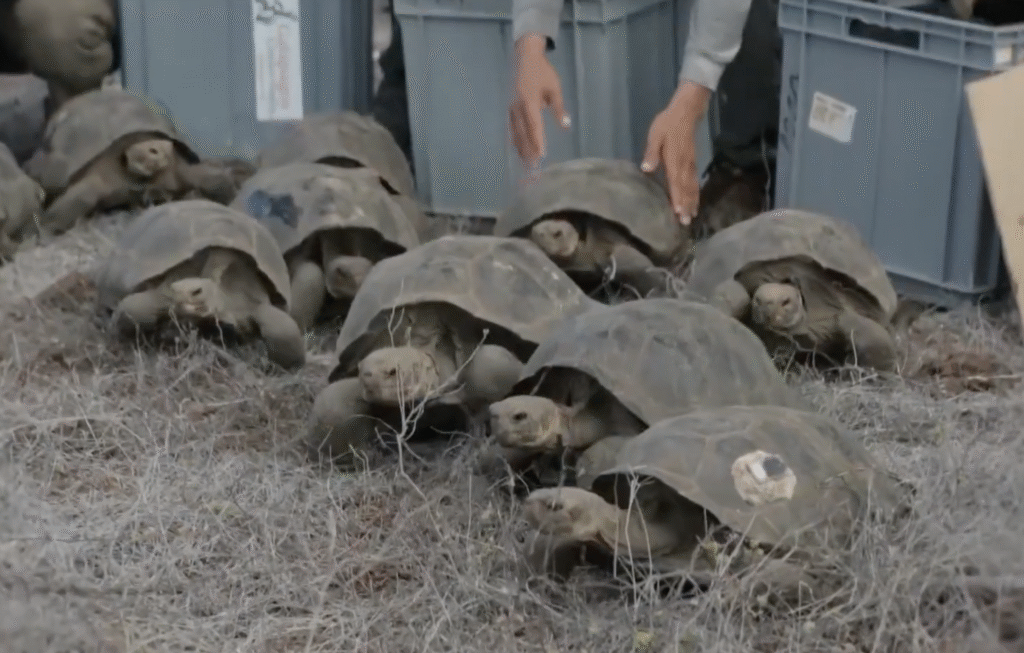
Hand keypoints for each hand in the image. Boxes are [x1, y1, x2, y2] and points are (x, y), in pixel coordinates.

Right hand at [508, 34, 571, 170]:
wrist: (526, 57)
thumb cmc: (543, 72)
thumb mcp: (555, 88)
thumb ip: (558, 108)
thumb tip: (565, 125)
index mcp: (530, 102)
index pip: (535, 126)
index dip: (537, 142)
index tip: (541, 155)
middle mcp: (518, 107)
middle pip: (523, 133)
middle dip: (528, 150)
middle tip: (533, 166)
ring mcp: (513, 108)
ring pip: (515, 132)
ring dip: (521, 148)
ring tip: (526, 162)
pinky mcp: (511, 108)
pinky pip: (512, 127)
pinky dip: (515, 139)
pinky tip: (518, 149)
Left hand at [641, 81, 712, 225]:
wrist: (685, 112)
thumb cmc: (667, 124)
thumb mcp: (655, 136)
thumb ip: (651, 153)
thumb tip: (646, 169)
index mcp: (674, 160)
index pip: (675, 182)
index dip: (677, 198)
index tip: (678, 212)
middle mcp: (684, 165)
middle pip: (686, 189)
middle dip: (686, 206)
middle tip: (686, 223)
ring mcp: (690, 165)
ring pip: (692, 187)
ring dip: (692, 202)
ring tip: (692, 217)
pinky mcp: (693, 163)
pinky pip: (695, 182)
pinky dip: (696, 194)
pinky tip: (695, 202)